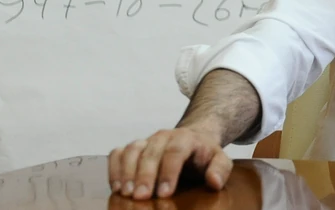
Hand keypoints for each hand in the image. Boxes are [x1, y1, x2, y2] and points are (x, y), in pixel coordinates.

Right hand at [108, 127, 231, 198]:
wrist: (193, 139)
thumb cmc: (204, 155)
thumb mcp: (219, 159)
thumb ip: (220, 169)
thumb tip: (214, 181)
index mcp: (186, 138)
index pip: (175, 151)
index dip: (168, 172)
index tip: (164, 193)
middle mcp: (164, 136)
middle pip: (151, 152)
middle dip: (144, 175)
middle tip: (140, 197)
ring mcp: (147, 141)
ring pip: (132, 150)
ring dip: (126, 172)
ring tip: (126, 193)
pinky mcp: (134, 147)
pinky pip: (118, 153)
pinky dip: (114, 168)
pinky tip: (116, 187)